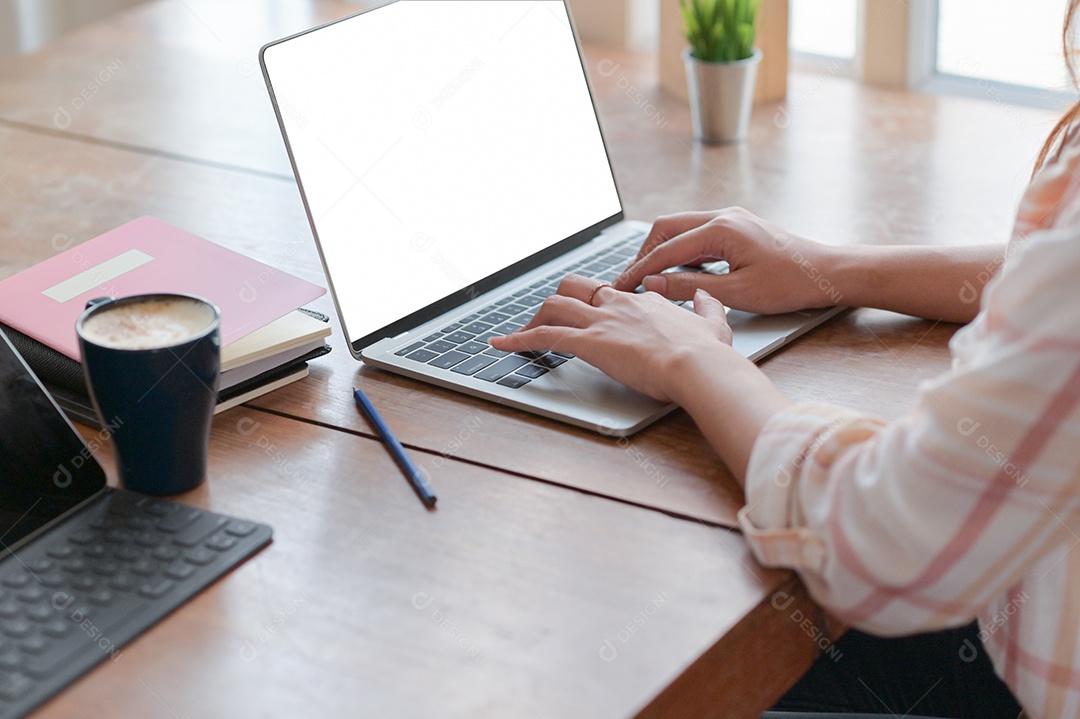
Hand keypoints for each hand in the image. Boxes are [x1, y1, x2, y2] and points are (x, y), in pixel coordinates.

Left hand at [489, 275, 731, 402]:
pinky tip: (500, 345)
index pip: (611, 293)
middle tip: (550, 319)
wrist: (697, 365)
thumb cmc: (706, 353)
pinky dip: (517, 339)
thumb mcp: (714, 323)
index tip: (591, 314)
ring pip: (554, 306)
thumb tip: (705, 297)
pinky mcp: (588, 342)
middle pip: (575, 287)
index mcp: (644, 301)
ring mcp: (601, 321)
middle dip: (559, 300)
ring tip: (520, 334)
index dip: (597, 303)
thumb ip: (706, 308)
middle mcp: (618, 304)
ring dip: (534, 318)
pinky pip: (543, 335)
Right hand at [612, 207, 840, 313]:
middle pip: (666, 228)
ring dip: (661, 252)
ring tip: (647, 279)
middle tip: (628, 281)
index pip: (666, 249)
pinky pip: (697, 235)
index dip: (639, 270)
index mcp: (720, 229)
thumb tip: (653, 285)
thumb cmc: (789, 284)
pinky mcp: (736, 228)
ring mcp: (730, 219)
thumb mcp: (736, 293)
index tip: (621, 288)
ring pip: (680, 229)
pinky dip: (680, 252)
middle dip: (644, 254)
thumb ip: (689, 287)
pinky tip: (676, 273)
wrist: (827, 273)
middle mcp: (723, 216)